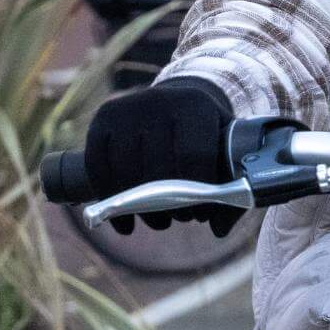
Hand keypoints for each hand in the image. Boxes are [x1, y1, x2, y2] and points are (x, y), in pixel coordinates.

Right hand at [82, 77, 241, 234]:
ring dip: (139, 207)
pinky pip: (98, 164)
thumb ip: (231, 186)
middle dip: (168, 203)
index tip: (200, 214)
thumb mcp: (225, 148)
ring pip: (126, 169)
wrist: (174, 101)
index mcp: (196, 105)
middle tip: (177, 219)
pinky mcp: (102, 117)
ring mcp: (127, 107)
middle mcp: (159, 100)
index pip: (193, 155)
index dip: (197, 192)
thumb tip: (219, 230)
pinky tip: (123, 222)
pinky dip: (108, 198)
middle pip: (157, 166)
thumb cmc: (204, 133)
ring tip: (156, 222)